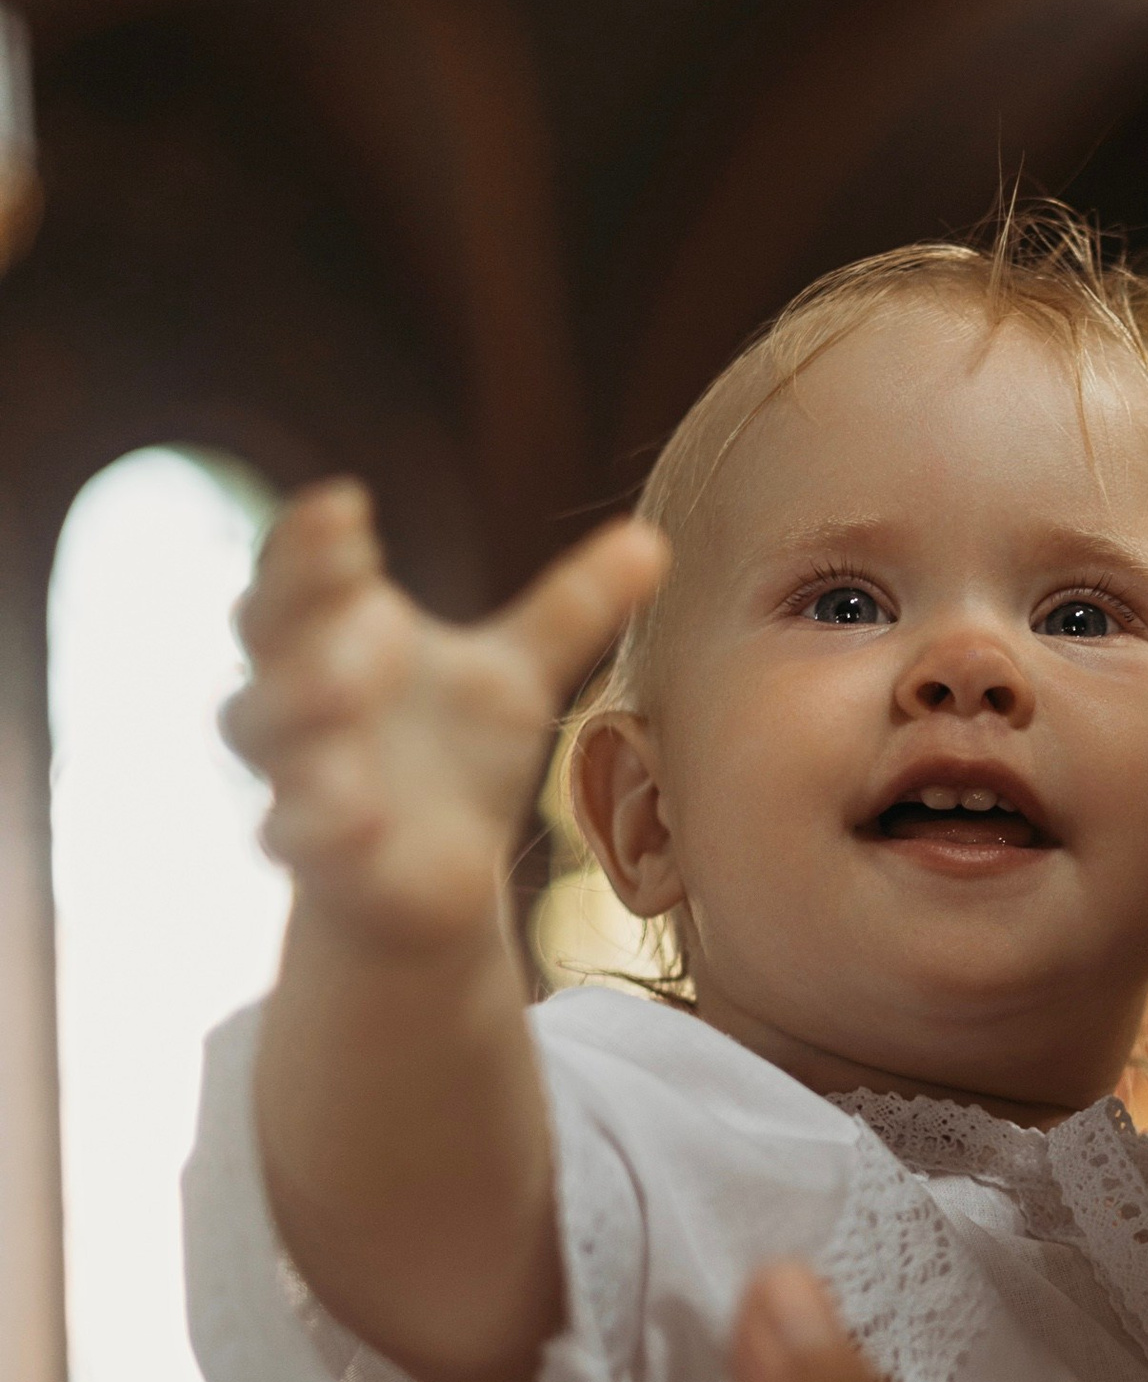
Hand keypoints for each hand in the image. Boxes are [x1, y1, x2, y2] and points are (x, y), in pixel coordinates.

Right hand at [226, 481, 664, 955]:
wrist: (427, 878)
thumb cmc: (454, 754)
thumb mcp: (518, 677)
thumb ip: (571, 608)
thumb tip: (654, 539)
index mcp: (337, 631)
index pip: (301, 566)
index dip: (310, 536)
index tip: (350, 502)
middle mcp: (299, 692)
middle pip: (266, 631)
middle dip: (298, 600)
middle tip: (353, 573)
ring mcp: (297, 768)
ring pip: (259, 727)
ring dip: (297, 704)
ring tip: (350, 688)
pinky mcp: (312, 849)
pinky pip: (292, 831)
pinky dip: (319, 820)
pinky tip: (362, 815)